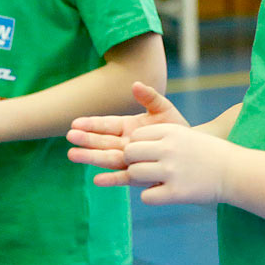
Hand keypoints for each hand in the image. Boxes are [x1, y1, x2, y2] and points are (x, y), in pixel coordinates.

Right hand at [66, 81, 188, 172]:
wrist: (194, 151)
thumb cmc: (177, 129)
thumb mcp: (164, 110)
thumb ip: (150, 98)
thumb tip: (135, 84)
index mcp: (128, 127)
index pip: (106, 125)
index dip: (91, 124)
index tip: (75, 123)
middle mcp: (125, 144)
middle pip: (102, 142)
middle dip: (86, 139)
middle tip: (70, 136)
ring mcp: (130, 161)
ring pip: (107, 158)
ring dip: (90, 157)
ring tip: (72, 155)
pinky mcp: (138, 176)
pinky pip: (123, 178)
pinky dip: (111, 180)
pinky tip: (97, 180)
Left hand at [112, 123, 236, 203]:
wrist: (235, 172)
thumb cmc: (206, 153)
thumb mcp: (183, 135)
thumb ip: (158, 137)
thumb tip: (128, 147)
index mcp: (170, 131)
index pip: (136, 137)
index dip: (138, 147)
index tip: (149, 154)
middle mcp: (169, 149)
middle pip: (130, 153)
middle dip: (133, 162)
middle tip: (146, 168)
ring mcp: (172, 171)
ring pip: (134, 174)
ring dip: (139, 179)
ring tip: (154, 180)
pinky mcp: (177, 193)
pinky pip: (146, 197)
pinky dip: (151, 196)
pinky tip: (163, 192)